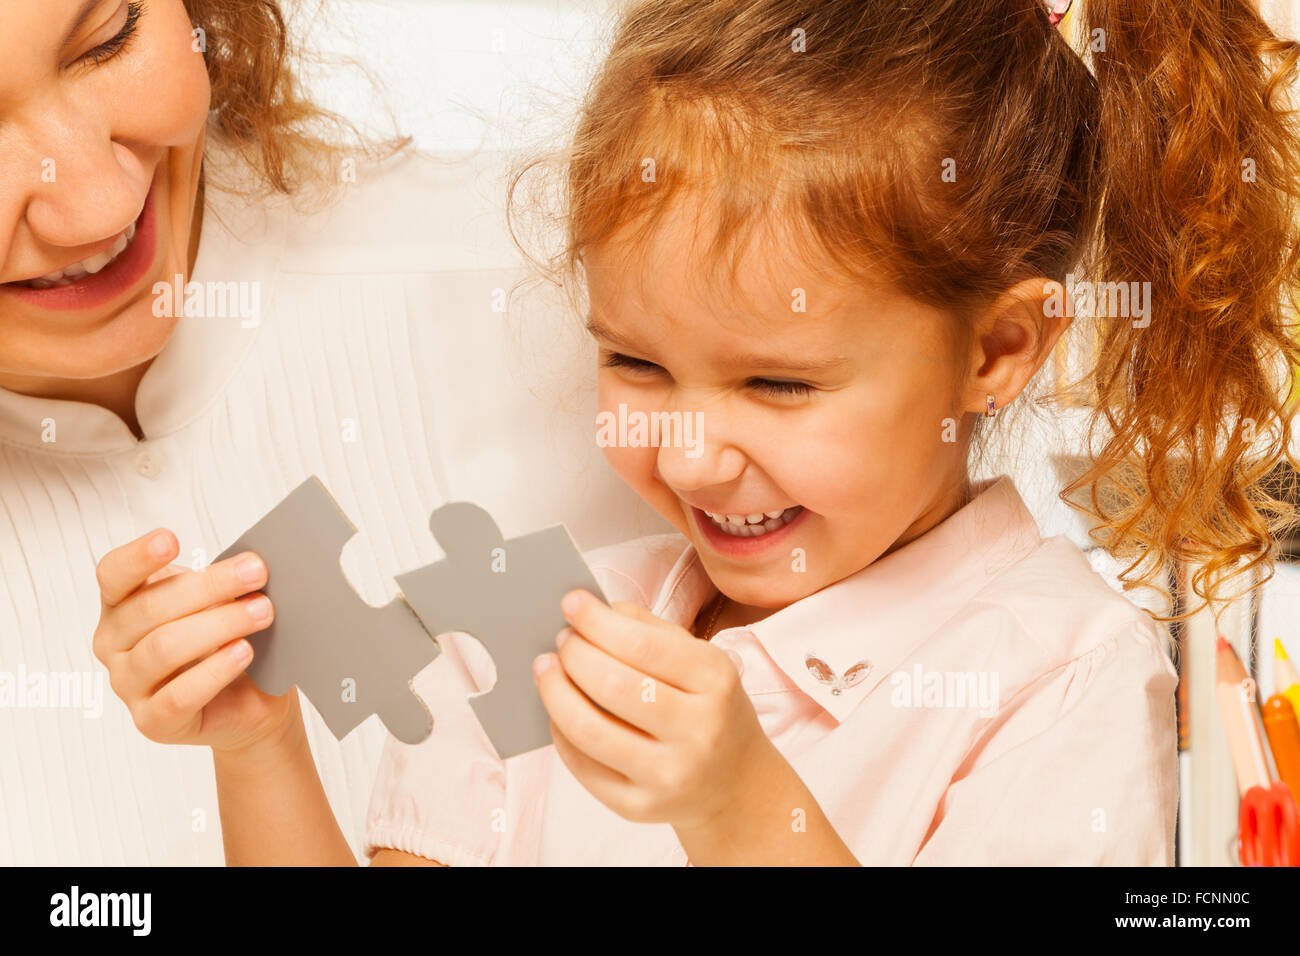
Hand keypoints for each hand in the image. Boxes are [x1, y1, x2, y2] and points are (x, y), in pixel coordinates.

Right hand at [93, 528, 293, 754]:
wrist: (252, 700)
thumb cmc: (229, 639)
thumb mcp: (221, 601)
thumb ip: (220, 582)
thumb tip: (249, 563)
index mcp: (121, 604)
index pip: (113, 574)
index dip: (138, 556)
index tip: (170, 539)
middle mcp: (114, 643)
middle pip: (151, 607)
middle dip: (210, 586)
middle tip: (257, 573)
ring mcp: (128, 685)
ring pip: (164, 648)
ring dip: (219, 625)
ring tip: (262, 612)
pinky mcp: (152, 721)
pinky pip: (179, 695)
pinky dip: (215, 670)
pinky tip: (243, 651)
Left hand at [533, 589, 771, 832]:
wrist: (735, 784)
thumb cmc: (709, 709)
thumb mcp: (701, 663)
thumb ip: (651, 630)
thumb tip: (593, 611)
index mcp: (715, 681)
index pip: (643, 645)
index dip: (597, 622)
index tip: (570, 603)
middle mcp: (698, 730)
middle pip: (613, 685)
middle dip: (574, 655)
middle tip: (561, 640)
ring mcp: (668, 774)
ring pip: (590, 730)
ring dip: (555, 693)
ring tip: (546, 669)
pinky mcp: (639, 806)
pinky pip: (583, 767)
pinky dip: (560, 732)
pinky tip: (557, 711)